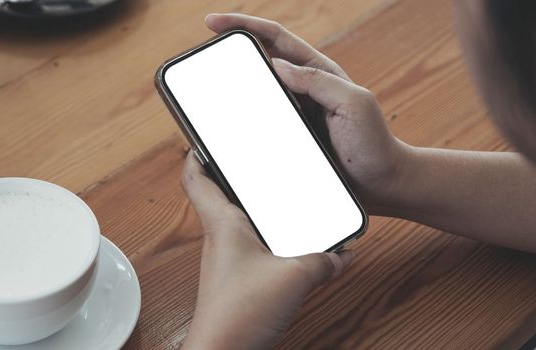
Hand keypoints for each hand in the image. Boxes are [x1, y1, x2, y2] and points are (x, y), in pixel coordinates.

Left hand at [180, 151, 352, 349]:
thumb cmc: (239, 313)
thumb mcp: (294, 277)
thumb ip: (322, 260)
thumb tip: (340, 255)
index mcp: (222, 223)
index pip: (195, 176)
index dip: (198, 152)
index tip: (208, 136)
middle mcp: (221, 237)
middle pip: (221, 195)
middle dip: (238, 177)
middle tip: (259, 161)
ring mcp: (229, 260)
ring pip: (239, 222)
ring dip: (256, 209)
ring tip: (284, 198)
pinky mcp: (239, 279)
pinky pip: (254, 248)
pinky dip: (271, 241)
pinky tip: (295, 249)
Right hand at [205, 13, 412, 209]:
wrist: (383, 184)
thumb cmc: (374, 144)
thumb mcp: (354, 104)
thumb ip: (319, 82)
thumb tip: (278, 65)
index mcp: (319, 73)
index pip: (276, 38)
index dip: (245, 25)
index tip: (213, 24)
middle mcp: (303, 89)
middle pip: (260, 60)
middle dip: (231, 50)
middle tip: (204, 54)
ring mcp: (294, 114)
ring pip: (256, 93)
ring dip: (233, 87)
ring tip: (207, 90)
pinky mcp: (289, 139)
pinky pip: (259, 123)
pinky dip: (241, 119)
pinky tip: (226, 127)